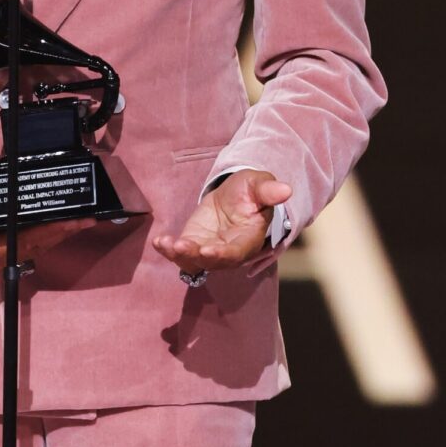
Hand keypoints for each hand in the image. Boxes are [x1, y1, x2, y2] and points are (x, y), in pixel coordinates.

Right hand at [0, 169, 96, 282]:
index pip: (17, 243)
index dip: (44, 232)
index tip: (67, 221)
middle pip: (30, 249)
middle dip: (58, 234)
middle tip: (85, 219)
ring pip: (32, 250)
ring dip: (57, 235)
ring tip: (82, 220)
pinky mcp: (0, 255)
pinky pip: (28, 246)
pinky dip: (47, 235)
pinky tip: (64, 224)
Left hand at [152, 168, 291, 273]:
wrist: (233, 195)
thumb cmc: (250, 191)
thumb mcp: (258, 185)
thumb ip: (268, 190)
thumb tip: (286, 189)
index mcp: (248, 239)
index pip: (236, 252)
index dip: (222, 254)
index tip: (207, 250)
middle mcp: (229, 251)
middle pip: (213, 261)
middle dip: (196, 256)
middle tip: (181, 247)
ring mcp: (209, 250)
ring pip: (194, 261)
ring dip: (179, 256)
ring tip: (167, 244)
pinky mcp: (193, 245)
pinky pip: (180, 253)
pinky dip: (168, 250)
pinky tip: (159, 242)